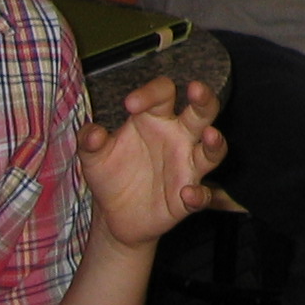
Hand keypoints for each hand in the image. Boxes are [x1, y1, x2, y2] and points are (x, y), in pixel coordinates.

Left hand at [80, 77, 224, 248]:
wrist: (113, 216)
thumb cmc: (110, 174)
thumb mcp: (93, 157)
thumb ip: (90, 142)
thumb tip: (92, 133)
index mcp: (156, 119)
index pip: (164, 94)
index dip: (151, 93)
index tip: (130, 104)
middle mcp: (178, 138)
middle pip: (201, 113)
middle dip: (204, 99)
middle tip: (197, 89)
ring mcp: (187, 167)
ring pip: (212, 151)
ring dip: (215, 143)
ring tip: (210, 135)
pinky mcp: (187, 198)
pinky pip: (202, 195)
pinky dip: (199, 195)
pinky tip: (187, 193)